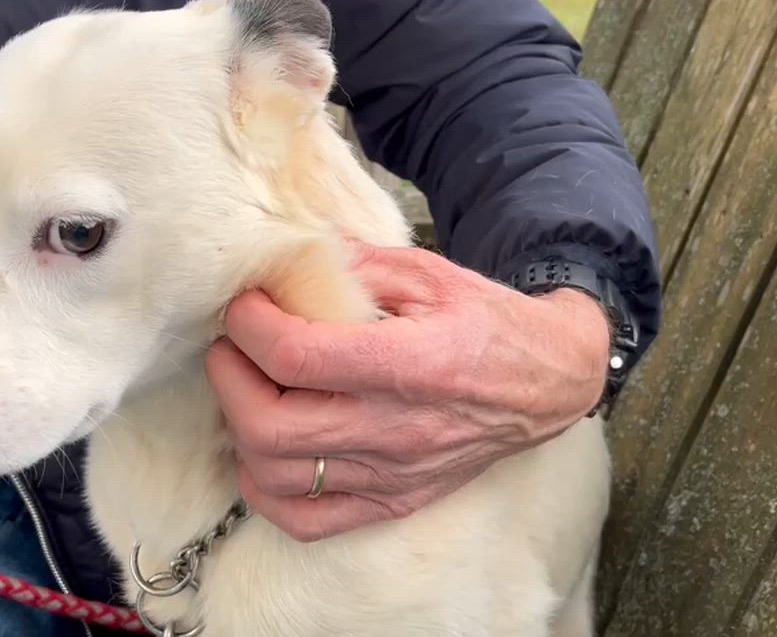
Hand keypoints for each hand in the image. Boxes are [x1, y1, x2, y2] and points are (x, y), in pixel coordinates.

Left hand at [205, 242, 610, 541]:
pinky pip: (307, 520)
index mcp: (408, 362)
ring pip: (276, 475)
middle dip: (230, 379)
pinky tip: (264, 451)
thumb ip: (352, 265)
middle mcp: (395, 428)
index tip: (245, 306)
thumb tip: (284, 257)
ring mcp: (392, 474)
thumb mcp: (427, 273)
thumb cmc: (486, 321)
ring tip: (249, 390)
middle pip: (270, 426)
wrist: (546, 382)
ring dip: (241, 429)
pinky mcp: (392, 501)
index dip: (250, 326)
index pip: (295, 357)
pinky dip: (266, 489)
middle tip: (232, 347)